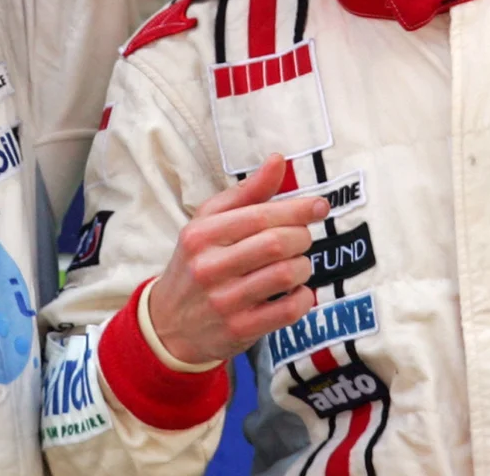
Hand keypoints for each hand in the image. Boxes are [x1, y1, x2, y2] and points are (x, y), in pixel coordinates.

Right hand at [146, 154, 329, 364]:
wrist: (170, 325)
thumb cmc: (197, 263)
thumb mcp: (209, 223)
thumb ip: (246, 193)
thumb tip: (278, 160)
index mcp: (201, 235)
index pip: (259, 216)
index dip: (297, 209)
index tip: (319, 206)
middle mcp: (209, 267)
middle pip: (277, 244)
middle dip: (302, 237)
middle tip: (302, 238)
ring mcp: (224, 301)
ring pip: (286, 275)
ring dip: (303, 267)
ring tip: (297, 264)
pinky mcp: (239, 330)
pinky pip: (288, 311)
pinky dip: (304, 298)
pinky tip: (296, 292)